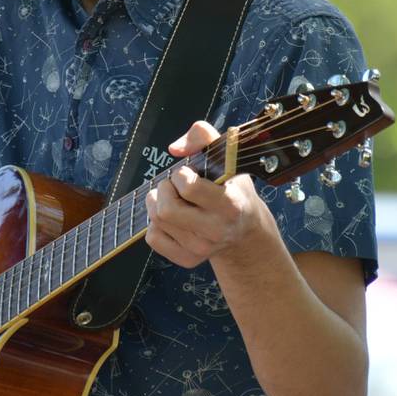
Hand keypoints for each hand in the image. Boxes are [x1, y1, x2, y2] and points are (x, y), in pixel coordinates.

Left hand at [144, 121, 269, 269]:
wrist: (243, 231)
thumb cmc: (232, 189)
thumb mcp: (227, 157)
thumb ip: (203, 136)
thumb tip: (174, 148)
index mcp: (230, 205)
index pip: (188, 187)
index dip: (181, 174)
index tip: (189, 174)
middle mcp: (216, 231)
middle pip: (166, 210)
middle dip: (165, 190)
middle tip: (176, 186)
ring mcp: (201, 249)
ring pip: (157, 221)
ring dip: (158, 203)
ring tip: (175, 199)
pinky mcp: (187, 260)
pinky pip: (153, 238)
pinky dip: (156, 224)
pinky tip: (173, 218)